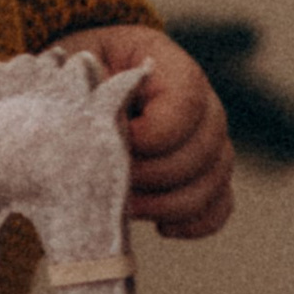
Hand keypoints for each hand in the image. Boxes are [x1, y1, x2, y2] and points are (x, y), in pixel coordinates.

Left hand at [81, 28, 234, 239]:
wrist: (77, 91)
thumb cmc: (74, 78)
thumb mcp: (76, 73)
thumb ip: (94, 96)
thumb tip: (117, 137)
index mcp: (169, 66)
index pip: (186, 102)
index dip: (153, 134)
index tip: (111, 143)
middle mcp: (202, 103)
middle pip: (203, 150)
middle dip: (152, 176)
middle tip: (108, 183)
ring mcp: (209, 142)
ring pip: (213, 181)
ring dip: (166, 204)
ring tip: (122, 206)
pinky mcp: (205, 176)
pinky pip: (219, 206)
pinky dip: (194, 223)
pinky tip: (161, 228)